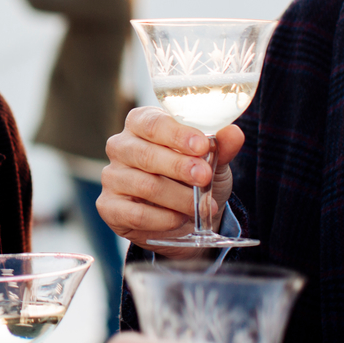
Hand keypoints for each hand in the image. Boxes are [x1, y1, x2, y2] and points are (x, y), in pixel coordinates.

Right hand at [98, 108, 242, 257]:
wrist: (186, 219)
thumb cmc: (193, 179)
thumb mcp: (212, 161)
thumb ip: (221, 147)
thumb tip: (234, 133)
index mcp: (141, 124)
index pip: (153, 123)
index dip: (177, 134)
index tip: (201, 145)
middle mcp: (120, 146)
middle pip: (146, 154)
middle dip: (179, 167)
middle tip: (205, 177)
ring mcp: (112, 177)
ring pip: (145, 185)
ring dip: (178, 198)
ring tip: (202, 206)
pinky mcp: (109, 207)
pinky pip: (135, 214)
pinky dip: (163, 219)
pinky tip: (180, 219)